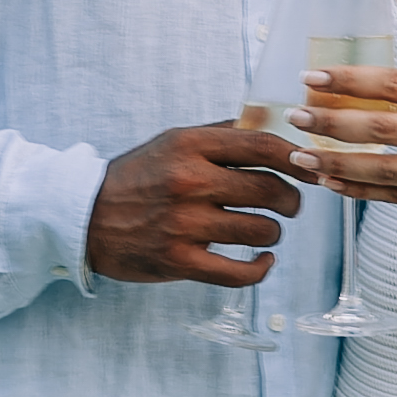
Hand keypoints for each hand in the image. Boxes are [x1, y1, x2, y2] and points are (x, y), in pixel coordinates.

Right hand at [88, 120, 308, 286]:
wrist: (84, 217)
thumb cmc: (135, 179)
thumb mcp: (172, 142)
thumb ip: (220, 135)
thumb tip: (271, 125)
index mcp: (190, 146)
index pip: (263, 146)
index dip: (298, 158)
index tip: (312, 167)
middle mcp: (189, 182)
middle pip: (271, 190)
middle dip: (292, 200)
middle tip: (290, 205)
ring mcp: (184, 224)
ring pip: (261, 229)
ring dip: (273, 232)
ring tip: (265, 230)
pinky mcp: (179, 261)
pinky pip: (240, 272)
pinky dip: (260, 268)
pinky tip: (263, 261)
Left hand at [298, 63, 396, 233]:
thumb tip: (357, 93)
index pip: (396, 85)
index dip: (351, 80)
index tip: (313, 77)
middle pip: (384, 128)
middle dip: (334, 122)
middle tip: (297, 117)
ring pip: (386, 169)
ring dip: (338, 163)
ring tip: (302, 157)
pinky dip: (360, 190)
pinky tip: (331, 182)